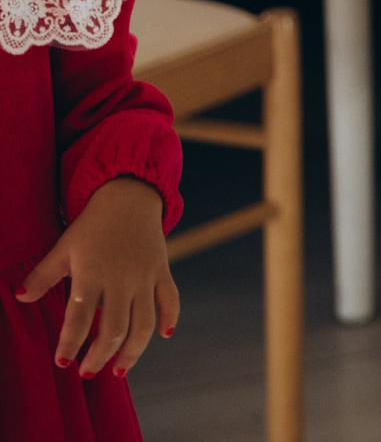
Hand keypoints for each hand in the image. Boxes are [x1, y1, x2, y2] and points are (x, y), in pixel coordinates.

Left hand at [16, 177, 179, 379]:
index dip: (70, 344)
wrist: (130, 197)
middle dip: (100, 356)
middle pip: (113, 329)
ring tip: (120, 370)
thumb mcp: (63, 248)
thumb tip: (20, 298)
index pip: (78, 319)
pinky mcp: (162, 272)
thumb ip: (42, 276)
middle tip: (87, 372)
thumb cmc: (92, 226)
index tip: (63, 363)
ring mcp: (144, 278)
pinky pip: (171, 299)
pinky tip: (164, 335)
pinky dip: (171, 317)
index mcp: (92, 275)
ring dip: (133, 351)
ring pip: (143, 323)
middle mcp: (120, 281)